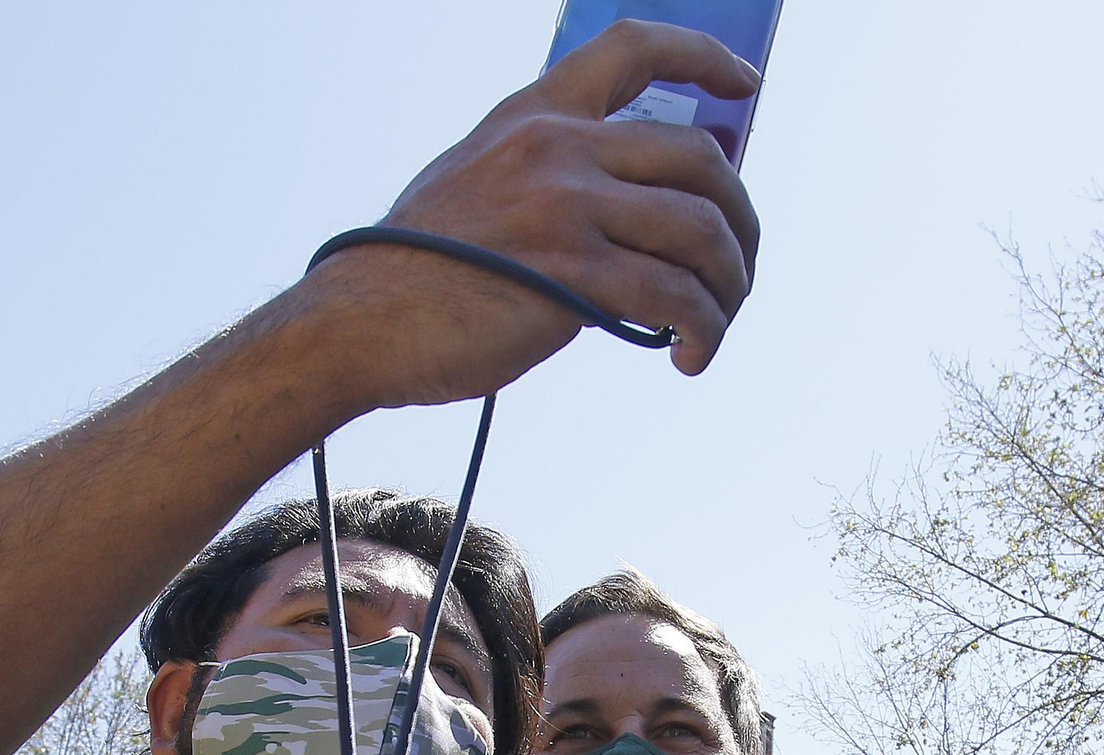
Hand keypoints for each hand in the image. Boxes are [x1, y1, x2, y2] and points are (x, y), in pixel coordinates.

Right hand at [302, 19, 761, 406]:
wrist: (358, 322)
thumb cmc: (411, 275)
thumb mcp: (474, 186)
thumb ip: (540, 177)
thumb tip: (614, 212)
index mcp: (535, 115)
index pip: (635, 50)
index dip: (705, 60)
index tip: (746, 87)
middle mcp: (560, 148)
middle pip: (700, 159)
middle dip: (739, 219)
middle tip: (738, 268)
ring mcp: (569, 209)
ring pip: (702, 230)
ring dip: (730, 284)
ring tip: (718, 324)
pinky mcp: (575, 278)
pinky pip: (676, 298)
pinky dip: (703, 329)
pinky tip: (691, 356)